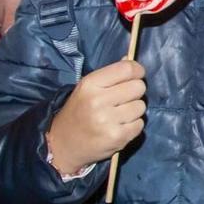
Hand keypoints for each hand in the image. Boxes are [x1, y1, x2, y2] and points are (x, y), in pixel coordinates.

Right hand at [46, 59, 145, 176]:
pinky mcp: (116, 137)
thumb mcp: (87, 89)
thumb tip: (129, 59)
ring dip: (134, 110)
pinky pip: (140, 124)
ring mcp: (107, 121)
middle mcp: (98, 101)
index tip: (135, 76)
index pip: (127, 69)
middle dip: (135, 92)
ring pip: (141, 106)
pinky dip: (133, 126)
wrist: (62, 144)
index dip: (137, 71)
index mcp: (90, 84)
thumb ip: (109, 74)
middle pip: (138, 87)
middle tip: (123, 100)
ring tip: (118, 115)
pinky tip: (119, 127)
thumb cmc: (78, 112)